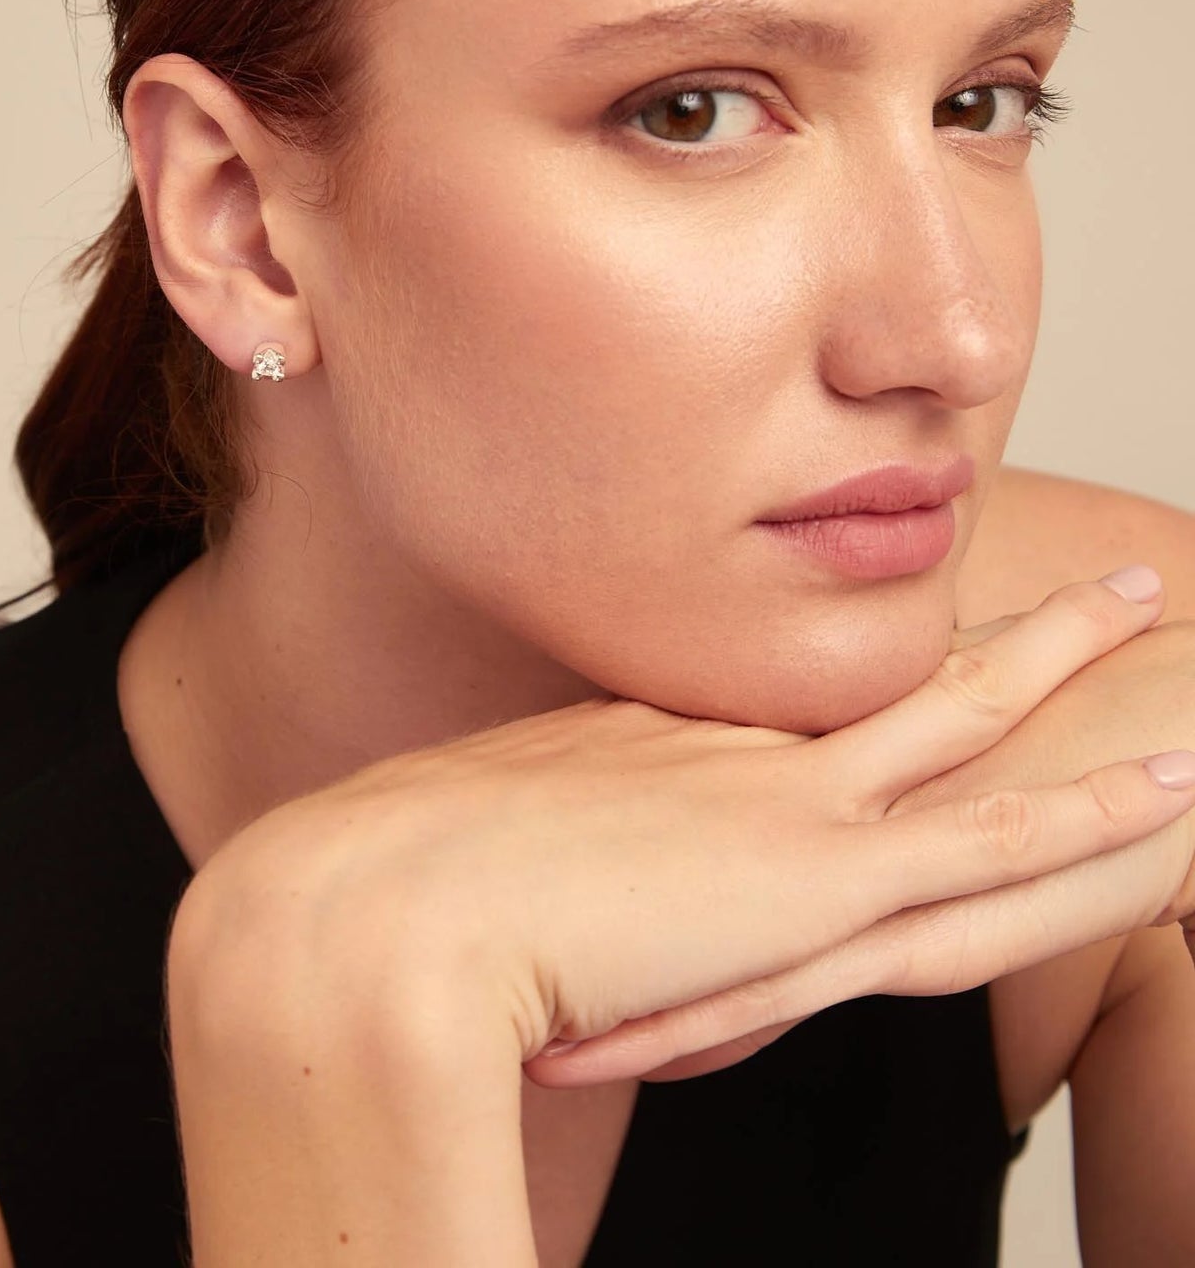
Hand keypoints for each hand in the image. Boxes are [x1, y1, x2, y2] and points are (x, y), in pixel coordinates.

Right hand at [181, 570, 1194, 1090]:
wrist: (376, 916)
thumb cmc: (382, 897)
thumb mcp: (450, 851)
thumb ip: (507, 857)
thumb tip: (511, 887)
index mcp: (646, 741)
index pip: (783, 694)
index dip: (862, 661)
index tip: (913, 628)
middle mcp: (726, 748)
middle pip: (891, 672)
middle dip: (997, 627)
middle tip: (1092, 576)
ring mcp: (783, 803)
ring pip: (967, 719)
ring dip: (1064, 662)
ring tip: (1147, 602)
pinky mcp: (820, 881)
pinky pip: (994, 847)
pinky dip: (1088, 815)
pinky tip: (1168, 789)